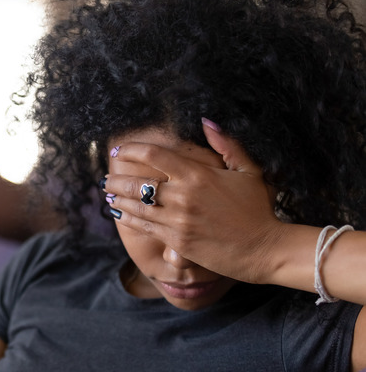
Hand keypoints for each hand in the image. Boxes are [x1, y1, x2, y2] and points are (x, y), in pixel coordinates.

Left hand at [103, 120, 287, 283]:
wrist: (264, 249)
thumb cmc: (258, 209)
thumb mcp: (248, 171)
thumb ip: (227, 145)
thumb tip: (206, 121)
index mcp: (197, 175)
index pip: (154, 155)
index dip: (131, 150)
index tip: (118, 151)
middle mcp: (183, 196)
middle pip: (137, 183)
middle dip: (117, 179)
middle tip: (107, 178)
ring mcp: (177, 220)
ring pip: (136, 206)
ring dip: (117, 199)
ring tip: (108, 196)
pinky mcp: (176, 241)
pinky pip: (143, 226)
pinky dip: (127, 218)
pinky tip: (119, 214)